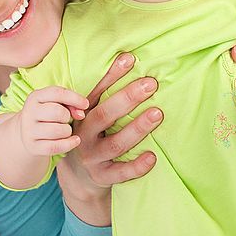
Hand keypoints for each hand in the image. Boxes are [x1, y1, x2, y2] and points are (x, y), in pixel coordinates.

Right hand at [17, 86, 89, 156]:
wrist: (29, 133)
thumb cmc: (49, 114)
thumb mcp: (57, 104)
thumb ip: (71, 104)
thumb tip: (81, 114)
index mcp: (35, 97)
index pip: (57, 93)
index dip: (75, 98)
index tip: (86, 104)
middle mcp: (28, 112)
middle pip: (57, 112)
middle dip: (68, 117)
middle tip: (67, 120)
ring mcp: (29, 131)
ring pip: (56, 131)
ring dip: (67, 131)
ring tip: (66, 130)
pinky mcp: (32, 146)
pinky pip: (54, 147)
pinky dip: (68, 144)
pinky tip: (75, 140)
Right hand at [57, 53, 162, 224]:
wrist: (78, 177)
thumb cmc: (93, 135)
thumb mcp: (92, 114)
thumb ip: (107, 92)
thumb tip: (129, 58)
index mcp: (83, 114)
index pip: (97, 91)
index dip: (112, 75)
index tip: (130, 59)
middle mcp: (84, 134)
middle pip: (105, 115)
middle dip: (127, 98)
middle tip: (150, 84)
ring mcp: (93, 157)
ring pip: (116, 143)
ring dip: (137, 128)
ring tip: (157, 114)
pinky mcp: (103, 177)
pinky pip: (120, 173)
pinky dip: (136, 166)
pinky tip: (152, 157)